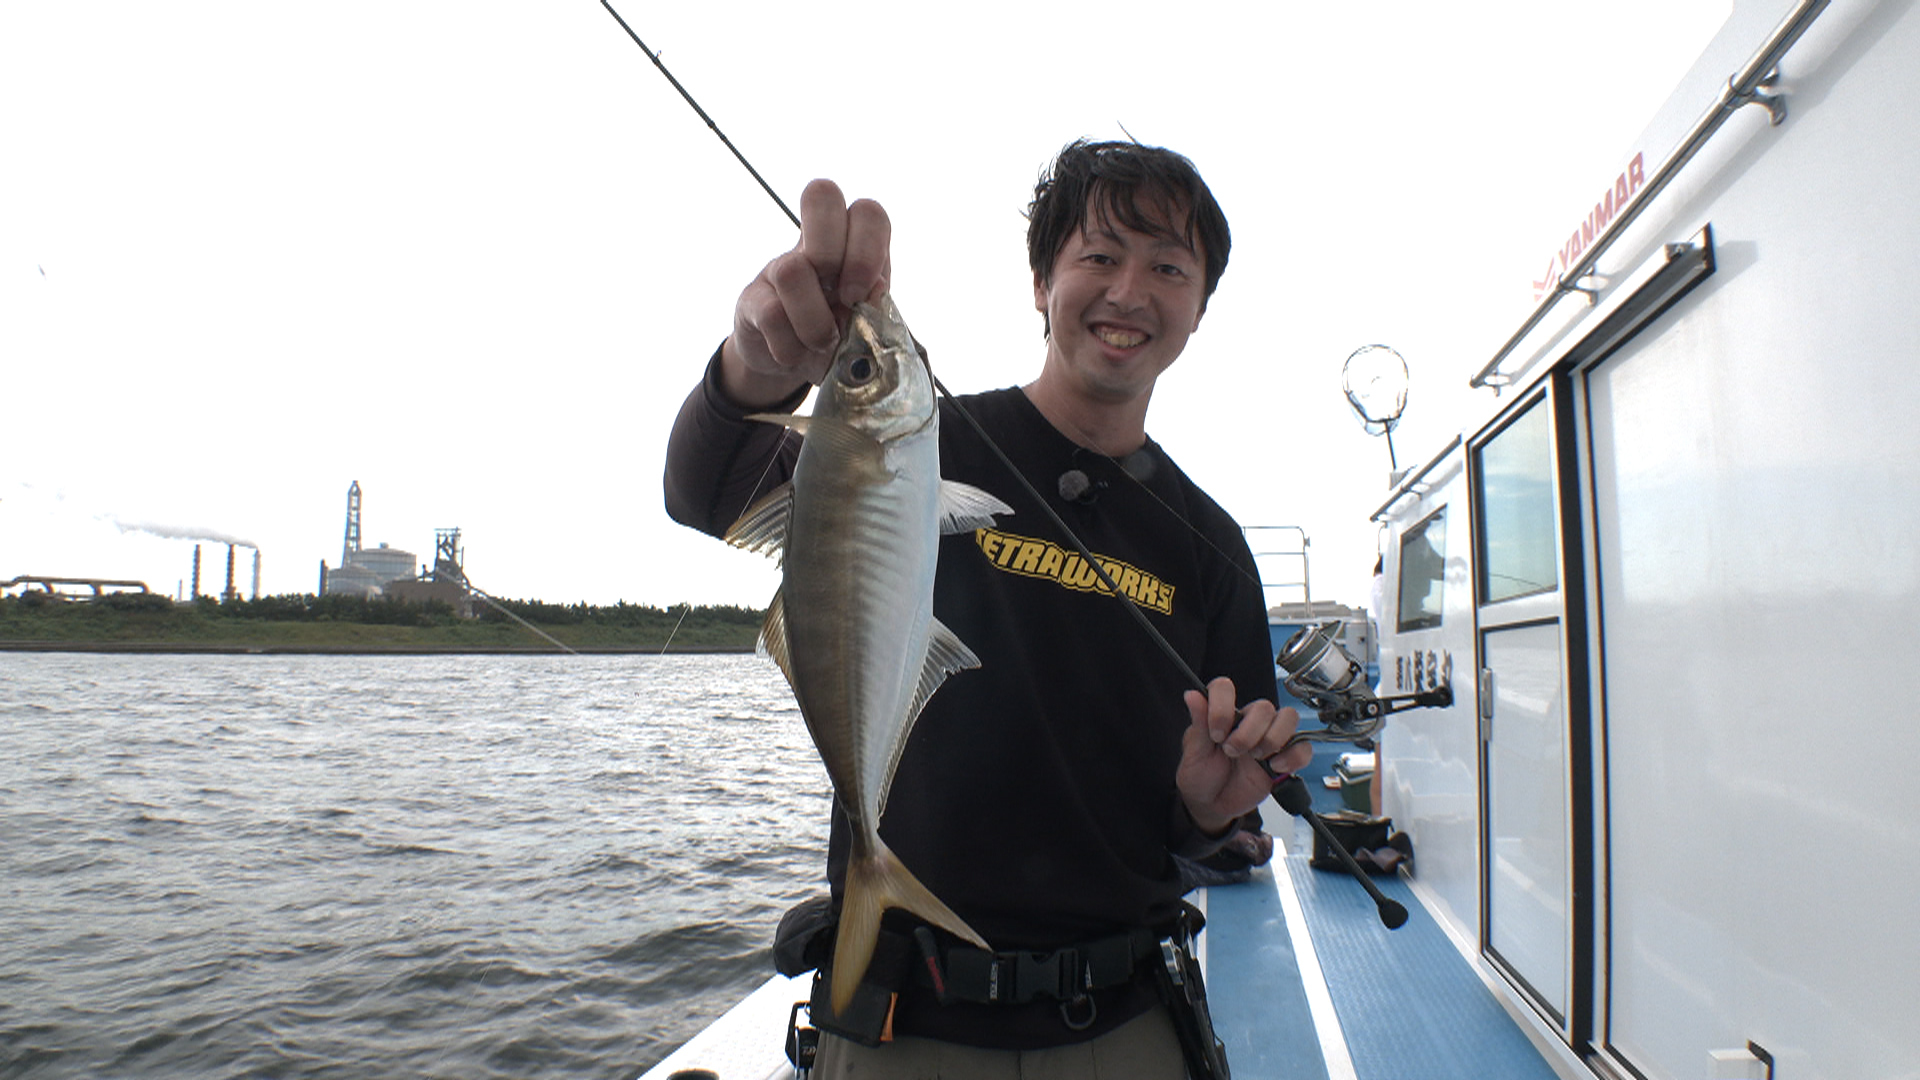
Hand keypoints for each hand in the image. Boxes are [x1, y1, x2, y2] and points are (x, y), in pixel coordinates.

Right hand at [719, 178, 891, 408]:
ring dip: (814, 323)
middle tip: (845, 301)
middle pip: (823, 194)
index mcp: (853, 244)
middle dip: (839, 255)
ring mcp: (778, 266)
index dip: (868, 249)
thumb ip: (877, 309)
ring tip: (820, 343)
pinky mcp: (751, 299)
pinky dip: (790, 348)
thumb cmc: (840, 337)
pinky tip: (794, 356)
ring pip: (793, 270)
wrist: (794, 365)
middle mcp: (813, 243)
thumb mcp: (867, 325)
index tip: (864, 295)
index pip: (867, 211)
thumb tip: (873, 293)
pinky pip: (771, 316)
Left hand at [1177, 677, 1312, 835]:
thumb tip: (1192, 695)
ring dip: (1272, 739)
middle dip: (1248, 732)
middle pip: (1264, 707)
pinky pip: (1303, 748)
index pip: (1225, 689)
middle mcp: (1248, 722)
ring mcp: (1269, 739)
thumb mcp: (1195, 752)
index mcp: (1224, 715)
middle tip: (1231, 751)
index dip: (1221, 706)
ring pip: (1288, 718)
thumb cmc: (1201, 776)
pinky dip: (1293, 757)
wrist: (1212, 805)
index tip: (1215, 733)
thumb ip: (1199, 723)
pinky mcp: (1284, 759)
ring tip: (1255, 758)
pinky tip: (1275, 767)